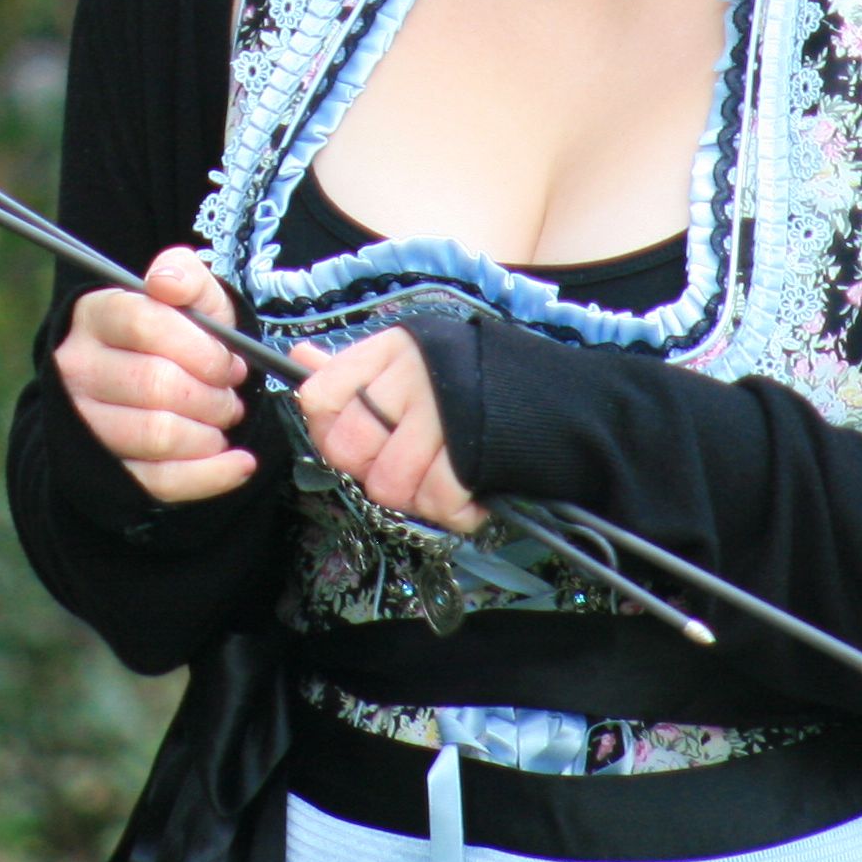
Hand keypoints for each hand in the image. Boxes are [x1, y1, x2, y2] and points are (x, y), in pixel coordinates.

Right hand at [54, 247, 258, 503]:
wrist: (154, 381)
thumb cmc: (177, 336)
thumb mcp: (190, 297)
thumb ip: (185, 276)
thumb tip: (165, 281)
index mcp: (96, 316)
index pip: (145, 324)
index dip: (201, 348)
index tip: (228, 361)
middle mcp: (78, 368)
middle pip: (155, 384)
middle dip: (212, 395)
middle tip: (230, 396)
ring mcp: (86, 422)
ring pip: (157, 435)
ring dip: (210, 433)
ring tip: (222, 421)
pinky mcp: (106, 468)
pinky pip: (159, 480)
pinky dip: (210, 475)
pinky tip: (238, 463)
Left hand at [293, 326, 483, 531]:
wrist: (561, 396)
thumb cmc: (474, 377)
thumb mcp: (411, 358)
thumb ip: (354, 369)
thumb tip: (300, 358)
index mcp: (389, 349)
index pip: (318, 398)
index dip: (328, 431)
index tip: (360, 441)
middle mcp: (409, 376)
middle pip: (347, 450)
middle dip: (372, 472)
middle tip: (407, 467)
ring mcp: (441, 415)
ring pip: (388, 486)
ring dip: (416, 496)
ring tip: (443, 478)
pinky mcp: (473, 455)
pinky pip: (436, 503)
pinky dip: (454, 511)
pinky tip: (469, 493)